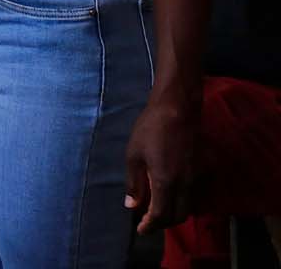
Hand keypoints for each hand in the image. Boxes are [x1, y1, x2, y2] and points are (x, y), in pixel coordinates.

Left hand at [125, 92, 197, 231]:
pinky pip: (198, 193)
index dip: (150, 225)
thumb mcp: (133, 156)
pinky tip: (173, 194)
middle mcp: (186, 184)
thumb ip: (134, 183)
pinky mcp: (207, 169)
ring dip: (175, 212)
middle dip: (163, 223)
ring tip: (159, 209)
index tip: (141, 229)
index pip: (161, 215)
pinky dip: (186, 200)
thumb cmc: (150, 129)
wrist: (177, 110)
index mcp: (165, 181)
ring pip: (190, 206)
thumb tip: (132, 206)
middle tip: (149, 221)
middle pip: (179, 215)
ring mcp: (199, 177)